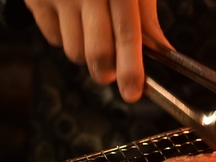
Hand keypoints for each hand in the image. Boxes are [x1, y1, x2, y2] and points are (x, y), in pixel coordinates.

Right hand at [24, 0, 171, 102]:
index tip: (133, 91)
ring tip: (92, 31)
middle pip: (95, 53)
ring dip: (86, 55)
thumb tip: (162, 50)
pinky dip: (65, 38)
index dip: (130, 68)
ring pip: (73, 52)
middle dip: (106, 72)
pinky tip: (72, 18)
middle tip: (111, 72)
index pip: (126, 34)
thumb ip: (146, 17)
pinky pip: (53, 39)